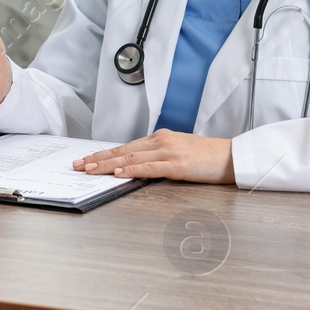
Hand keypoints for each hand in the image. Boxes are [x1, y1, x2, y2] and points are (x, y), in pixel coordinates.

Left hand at [74, 129, 235, 183]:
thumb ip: (157, 157)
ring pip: (130, 157)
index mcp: (160, 138)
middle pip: (122, 150)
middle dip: (98, 158)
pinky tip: (119, 172)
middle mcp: (161, 141)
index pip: (125, 146)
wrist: (231, 157)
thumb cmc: (206, 157)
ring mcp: (168, 152)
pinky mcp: (177, 165)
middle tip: (78, 165)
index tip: (87, 159)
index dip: (104, 154)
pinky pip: (149, 167)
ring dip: (108, 164)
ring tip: (90, 170)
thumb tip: (135, 166)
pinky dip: (132, 169)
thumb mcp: (178, 152)